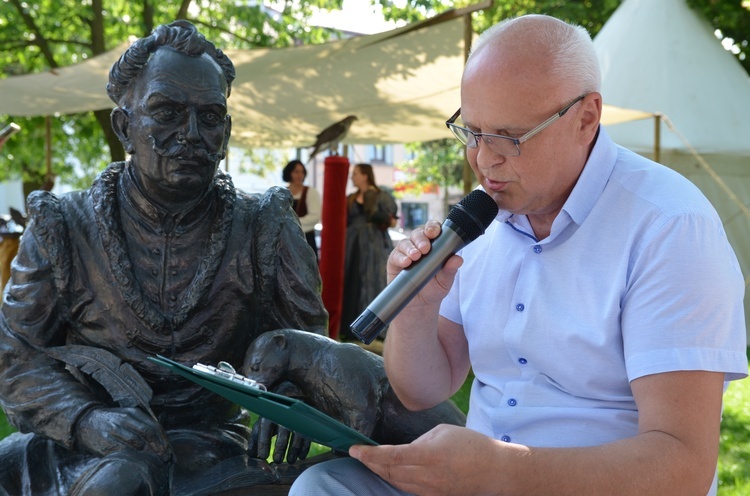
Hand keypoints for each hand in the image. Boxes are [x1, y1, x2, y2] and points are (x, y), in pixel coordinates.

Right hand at [75, 407, 171, 461]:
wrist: (85, 422)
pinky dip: (132, 457)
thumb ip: (143, 425)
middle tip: (164, 458)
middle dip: (158, 447)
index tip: (168, 450)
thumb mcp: (128, 416)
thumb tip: (161, 441)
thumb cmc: (112, 421)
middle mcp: (123, 419)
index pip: (153, 426)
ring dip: (146, 454)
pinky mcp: (104, 442)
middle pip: (147, 434)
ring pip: (136, 444)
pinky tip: (137, 461)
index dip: (163, 440)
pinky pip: (122, 451)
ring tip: (153, 461)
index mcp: (132, 413)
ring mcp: (113, 430)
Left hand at [248, 416, 310, 462]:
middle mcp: (284, 415)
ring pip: (296, 436)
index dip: (263, 444)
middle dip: (279, 449)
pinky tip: (300, 456)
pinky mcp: (307, 422)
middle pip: (282, 434)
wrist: (293, 398)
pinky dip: (304, 448)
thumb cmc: (274, 416)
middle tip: (277, 461)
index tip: (263, 456)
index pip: (265, 430)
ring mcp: (297, 418)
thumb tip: (250, 455)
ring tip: (290, 461)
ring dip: (293, 451)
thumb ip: (256, 438)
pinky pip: (307, 437)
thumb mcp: (263, 423)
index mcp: (269, 414)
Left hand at [350, 424, 502, 495]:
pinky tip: (387, 472)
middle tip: (356, 453)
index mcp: (430, 455)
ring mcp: (430, 490)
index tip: (354, 449)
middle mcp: (427, 476)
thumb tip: (405, 450)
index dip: (370, 454)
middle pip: (389, 471)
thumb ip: (420, 441)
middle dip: (369, 462)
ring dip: (379, 472)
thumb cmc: (472, 446)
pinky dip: (394, 479)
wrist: (494, 472)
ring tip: (367, 461)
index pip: (392, 456)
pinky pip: (407, 489)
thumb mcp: (443, 432)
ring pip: (396, 482)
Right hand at [387, 219, 462, 305]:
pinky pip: (395, 255)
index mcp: (433, 245)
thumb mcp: (445, 281)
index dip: (433, 227)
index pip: (432, 230)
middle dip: (421, 239)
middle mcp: (418, 246)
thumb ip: (450, 270)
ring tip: (415, 256)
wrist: (420, 305)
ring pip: (405, 242)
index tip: (435, 232)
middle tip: (425, 249)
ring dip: (410, 248)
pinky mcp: (395, 262)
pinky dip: (400, 257)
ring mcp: (405, 253)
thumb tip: (458, 259)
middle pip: (418, 234)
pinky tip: (406, 263)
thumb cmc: (434, 289)